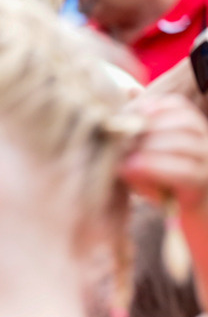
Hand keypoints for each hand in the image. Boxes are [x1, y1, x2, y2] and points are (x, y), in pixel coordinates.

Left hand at [121, 95, 207, 218]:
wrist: (196, 224)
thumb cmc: (168, 190)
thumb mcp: (151, 157)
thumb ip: (143, 132)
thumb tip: (130, 91)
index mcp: (195, 131)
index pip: (176, 105)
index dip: (147, 108)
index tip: (121, 118)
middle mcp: (207, 142)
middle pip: (179, 121)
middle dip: (144, 129)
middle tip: (117, 139)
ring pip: (181, 142)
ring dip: (146, 146)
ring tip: (121, 155)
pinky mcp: (205, 184)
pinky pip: (183, 170)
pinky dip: (154, 166)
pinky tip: (130, 168)